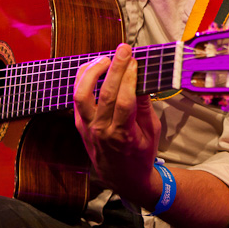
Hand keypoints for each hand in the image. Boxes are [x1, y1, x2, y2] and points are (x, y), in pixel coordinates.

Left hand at [73, 43, 161, 206]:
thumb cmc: (141, 154)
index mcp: (123, 135)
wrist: (123, 177)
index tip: (136, 61)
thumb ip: (145, 105)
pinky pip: (77, 98)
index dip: (130, 79)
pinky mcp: (79, 124)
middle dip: (115, 68)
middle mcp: (101, 131)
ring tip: (105, 58)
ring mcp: (87, 127)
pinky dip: (83, 79)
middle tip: (124, 50)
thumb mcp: (152, 131)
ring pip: (82, 95)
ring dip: (92, 72)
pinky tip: (94, 67)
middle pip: (104, 94)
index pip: (124, 102)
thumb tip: (141, 79)